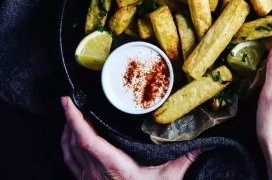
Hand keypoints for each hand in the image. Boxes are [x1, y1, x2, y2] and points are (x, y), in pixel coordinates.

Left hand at [60, 96, 201, 179]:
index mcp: (114, 167)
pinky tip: (70, 138)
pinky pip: (69, 161)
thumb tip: (204, 145)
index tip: (68, 102)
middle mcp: (96, 173)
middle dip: (69, 118)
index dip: (75, 119)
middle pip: (73, 140)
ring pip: (68, 150)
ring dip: (67, 130)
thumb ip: (185, 160)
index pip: (87, 140)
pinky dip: (66, 145)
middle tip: (70, 100)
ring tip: (70, 113)